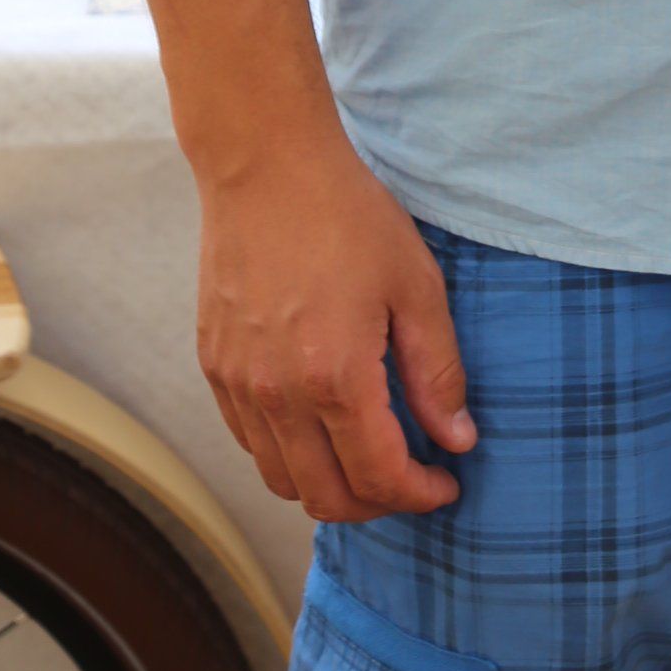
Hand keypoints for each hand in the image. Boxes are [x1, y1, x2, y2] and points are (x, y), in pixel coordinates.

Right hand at [195, 124, 477, 523]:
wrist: (265, 166)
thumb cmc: (348, 216)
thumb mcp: (416, 286)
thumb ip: (437, 373)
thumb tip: (457, 441)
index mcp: (335, 377)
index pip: (379, 477)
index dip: (420, 494)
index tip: (446, 484)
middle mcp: (277, 394)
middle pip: (326, 498)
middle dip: (377, 504)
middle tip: (411, 479)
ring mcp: (237, 385)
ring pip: (281, 480)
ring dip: (329, 486)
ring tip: (368, 457)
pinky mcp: (214, 367)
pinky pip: (249, 442)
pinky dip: (288, 454)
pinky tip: (320, 424)